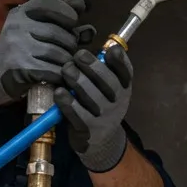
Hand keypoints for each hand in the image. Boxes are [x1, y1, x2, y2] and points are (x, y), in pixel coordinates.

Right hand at [0, 0, 94, 110]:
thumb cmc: (21, 49)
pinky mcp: (21, 68)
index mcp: (21, 13)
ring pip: (58, 53)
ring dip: (67, 60)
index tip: (73, 22)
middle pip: (58, 32)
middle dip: (70, 43)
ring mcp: (18, 47)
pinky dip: (60, 74)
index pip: (48, 4)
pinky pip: (52, 70)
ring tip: (64, 63)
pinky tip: (58, 75)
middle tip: (70, 50)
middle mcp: (17, 27)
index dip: (67, 12)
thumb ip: (59, 17)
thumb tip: (82, 5)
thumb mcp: (35, 27)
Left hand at [56, 46, 132, 172]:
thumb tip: (98, 45)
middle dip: (91, 65)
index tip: (109, 50)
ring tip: (66, 70)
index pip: (126, 72)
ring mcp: (104, 117)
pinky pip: (76, 113)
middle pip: (107, 81)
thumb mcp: (108, 88)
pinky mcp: (88, 129)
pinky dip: (67, 101)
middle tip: (77, 56)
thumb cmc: (100, 105)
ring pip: (90, 95)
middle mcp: (118, 102)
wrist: (100, 141)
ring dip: (77, 80)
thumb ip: (104, 69)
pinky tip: (59, 92)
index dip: (120, 61)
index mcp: (124, 88)